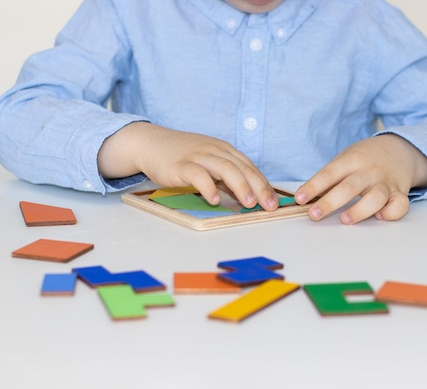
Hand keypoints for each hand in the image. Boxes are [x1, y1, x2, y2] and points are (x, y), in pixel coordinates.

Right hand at [98, 122, 278, 209]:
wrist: (151, 144)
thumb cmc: (182, 156)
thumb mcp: (209, 163)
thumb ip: (226, 178)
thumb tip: (248, 196)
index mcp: (224, 150)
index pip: (249, 167)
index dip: (264, 184)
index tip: (274, 202)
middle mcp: (214, 150)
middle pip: (242, 168)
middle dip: (259, 187)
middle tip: (269, 206)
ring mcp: (198, 156)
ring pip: (225, 169)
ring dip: (240, 187)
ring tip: (249, 203)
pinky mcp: (181, 165)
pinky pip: (198, 175)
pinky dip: (208, 187)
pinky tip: (214, 200)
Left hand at [294, 134, 426, 223]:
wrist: (399, 150)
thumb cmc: (365, 158)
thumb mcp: (345, 159)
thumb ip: (329, 177)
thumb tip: (305, 199)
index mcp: (352, 160)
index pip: (329, 173)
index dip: (313, 187)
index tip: (300, 199)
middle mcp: (369, 172)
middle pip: (350, 187)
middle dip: (330, 202)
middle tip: (314, 215)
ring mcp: (385, 183)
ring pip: (376, 198)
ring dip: (360, 210)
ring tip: (345, 219)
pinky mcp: (399, 193)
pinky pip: (399, 206)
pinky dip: (390, 213)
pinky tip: (379, 216)